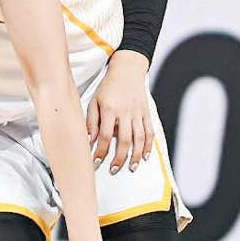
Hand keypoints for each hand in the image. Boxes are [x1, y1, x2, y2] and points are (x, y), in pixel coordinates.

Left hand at [87, 50, 153, 174]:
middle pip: (124, 140)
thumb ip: (91, 121)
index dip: (101, 151)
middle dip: (119, 158)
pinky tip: (145, 156)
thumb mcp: (94, 101)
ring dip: (135, 155)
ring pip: (139, 138)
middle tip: (114, 170)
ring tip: (131, 168)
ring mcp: (138, 112)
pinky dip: (149, 145)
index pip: (104, 135)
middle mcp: (125, 112)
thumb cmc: (108, 87)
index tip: (97, 162)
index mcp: (110, 109)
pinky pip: (149, 132)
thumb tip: (89, 141)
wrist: (127, 70)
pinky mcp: (146, 112)